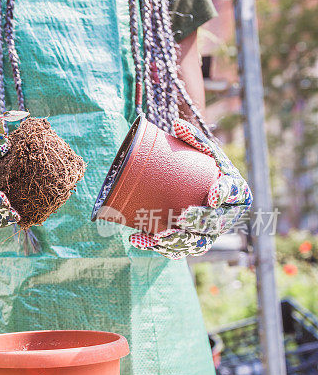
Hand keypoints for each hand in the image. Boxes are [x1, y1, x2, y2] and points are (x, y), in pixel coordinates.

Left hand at [129, 119, 252, 258]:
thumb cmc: (200, 163)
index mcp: (236, 192)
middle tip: (182, 215)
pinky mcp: (189, 242)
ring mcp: (208, 233)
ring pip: (197, 244)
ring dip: (177, 242)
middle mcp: (225, 217)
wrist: (193, 181)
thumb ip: (192, 138)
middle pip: (216, 223)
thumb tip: (177, 125)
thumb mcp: (201, 149)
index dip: (225, 196)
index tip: (213, 195)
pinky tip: (138, 239)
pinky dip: (155, 247)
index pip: (235, 194)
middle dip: (200, 222)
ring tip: (158, 235)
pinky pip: (175, 250)